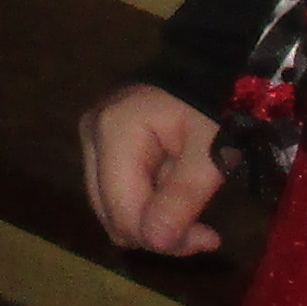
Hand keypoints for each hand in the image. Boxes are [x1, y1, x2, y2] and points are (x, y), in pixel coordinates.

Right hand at [80, 83, 225, 255]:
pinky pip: (118, 193)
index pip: (124, 214)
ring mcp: (92, 141)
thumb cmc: (214, 101)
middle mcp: (91, 138)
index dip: (164, 239)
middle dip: (158, 232)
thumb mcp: (211, 150)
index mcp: (113, 134)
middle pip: (113, 216)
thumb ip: (183, 197)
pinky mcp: (102, 146)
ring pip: (113, 210)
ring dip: (153, 220)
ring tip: (192, 208)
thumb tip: (157, 243)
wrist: (209, 63)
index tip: (210, 239)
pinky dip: (148, 203)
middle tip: (204, 231)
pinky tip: (176, 193)